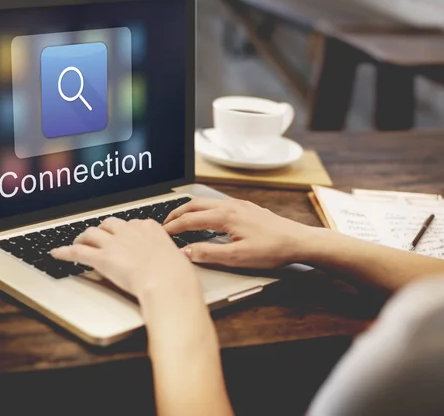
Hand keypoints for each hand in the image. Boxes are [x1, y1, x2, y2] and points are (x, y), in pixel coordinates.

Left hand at [50, 218, 201, 302]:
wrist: (167, 282)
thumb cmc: (176, 275)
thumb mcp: (176, 258)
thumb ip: (166, 255)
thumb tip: (169, 262)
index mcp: (149, 227)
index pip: (132, 223)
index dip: (123, 231)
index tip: (121, 237)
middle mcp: (130, 230)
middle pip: (108, 223)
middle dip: (102, 230)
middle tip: (98, 238)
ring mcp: (114, 243)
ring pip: (91, 233)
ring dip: (83, 237)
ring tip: (78, 242)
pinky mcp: (102, 257)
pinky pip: (77, 251)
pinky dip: (64, 252)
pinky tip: (56, 253)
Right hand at [164, 198, 315, 268]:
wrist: (298, 241)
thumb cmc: (271, 249)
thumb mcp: (237, 257)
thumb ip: (208, 253)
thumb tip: (185, 251)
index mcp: (225, 216)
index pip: (190, 220)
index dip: (173, 227)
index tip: (161, 234)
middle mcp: (230, 206)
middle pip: (194, 205)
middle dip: (176, 213)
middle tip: (164, 223)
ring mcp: (239, 205)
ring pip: (206, 202)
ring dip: (189, 209)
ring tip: (180, 219)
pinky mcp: (246, 207)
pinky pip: (217, 203)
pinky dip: (203, 209)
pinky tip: (206, 217)